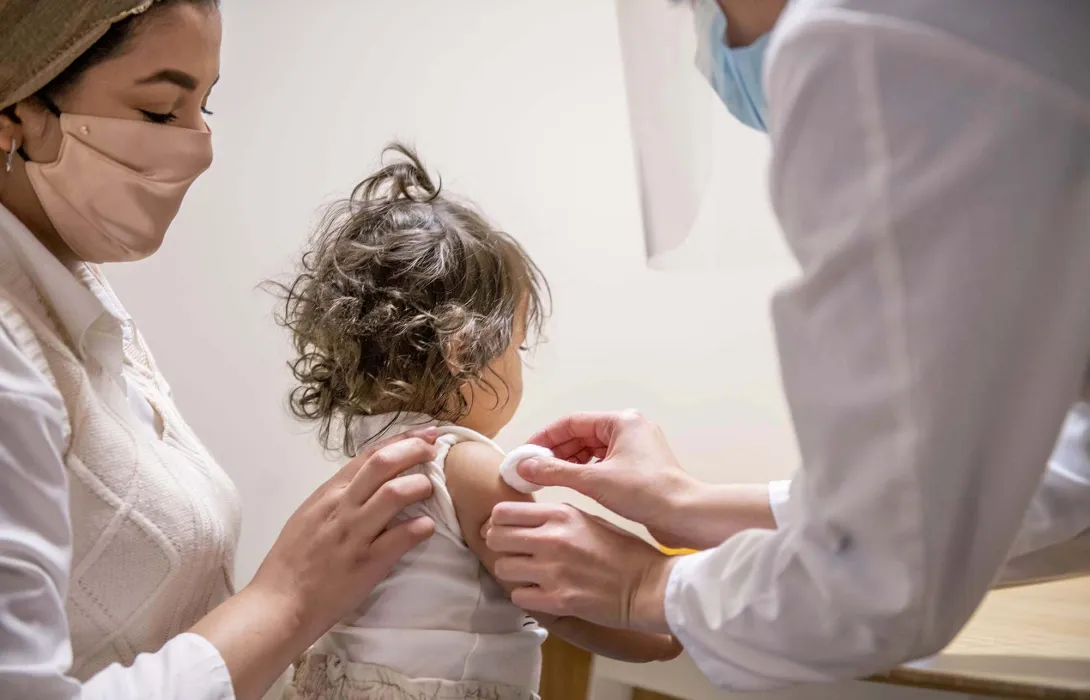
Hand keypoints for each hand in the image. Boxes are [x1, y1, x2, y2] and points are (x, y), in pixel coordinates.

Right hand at [247, 429, 438, 639]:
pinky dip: (420, 528)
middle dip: (415, 450)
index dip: (401, 440)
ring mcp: (354, 534)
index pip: (369, 455)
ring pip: (394, 494)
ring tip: (431, 490)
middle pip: (384, 464)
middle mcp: (342, 507)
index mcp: (328, 494)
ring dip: (420, 486)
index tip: (425, 433)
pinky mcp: (367, 563)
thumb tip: (369, 484)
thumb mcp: (310, 517)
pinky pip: (400, 537)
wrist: (280, 604)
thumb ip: (338, 498)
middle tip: (435, 451)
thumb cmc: (293, 563)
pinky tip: (427, 527)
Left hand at [484, 501, 674, 632]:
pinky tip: (541, 593)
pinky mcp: (558, 600)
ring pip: (502, 569)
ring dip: (512, 573)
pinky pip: (518, 597)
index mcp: (560, 514)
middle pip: (495, 538)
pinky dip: (526, 596)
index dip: (498, 522)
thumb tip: (520, 521)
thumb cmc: (623, 550)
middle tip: (512, 554)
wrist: (649, 585)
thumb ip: (554, 518)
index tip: (505, 530)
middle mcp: (552, 539)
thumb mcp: (588, 520)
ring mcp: (553, 571)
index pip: (502, 512)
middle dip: (499, 546)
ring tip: (529, 575)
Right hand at [522, 411, 701, 547]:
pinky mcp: (640, 467)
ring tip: (547, 479)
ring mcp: (636, 448)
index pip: (572, 422)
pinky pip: (604, 462)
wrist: (685, 516)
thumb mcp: (594, 481)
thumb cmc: (646, 493)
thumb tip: (525, 466)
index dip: (545, 437)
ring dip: (569, 462)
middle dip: (556, 452)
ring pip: (592, 450)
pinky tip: (572, 484)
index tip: (526, 453)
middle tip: (532, 469)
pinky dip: (586, 471)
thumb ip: (555, 472)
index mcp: (622, 421)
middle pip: (581, 435)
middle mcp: (630, 429)